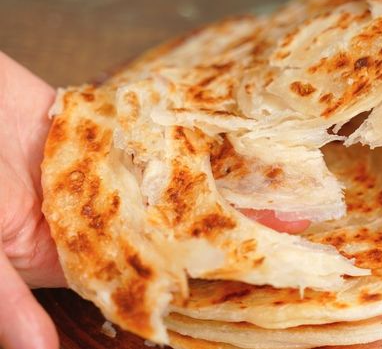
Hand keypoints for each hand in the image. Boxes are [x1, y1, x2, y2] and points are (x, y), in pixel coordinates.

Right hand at [0, 51, 308, 347]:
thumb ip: (7, 302)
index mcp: (76, 256)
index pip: (156, 272)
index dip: (208, 275)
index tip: (257, 278)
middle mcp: (103, 218)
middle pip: (184, 225)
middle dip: (239, 227)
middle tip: (300, 226)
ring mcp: (110, 172)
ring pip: (183, 180)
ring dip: (233, 183)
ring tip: (289, 188)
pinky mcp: (109, 130)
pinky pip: (162, 137)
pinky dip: (201, 141)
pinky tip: (244, 145)